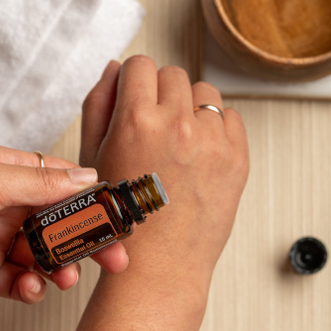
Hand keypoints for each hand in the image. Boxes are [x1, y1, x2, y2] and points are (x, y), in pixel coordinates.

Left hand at [0, 141, 128, 302]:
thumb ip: (40, 184)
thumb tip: (86, 177)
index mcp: (12, 174)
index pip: (66, 186)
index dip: (95, 203)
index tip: (119, 220)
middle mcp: (8, 206)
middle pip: (62, 226)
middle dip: (89, 242)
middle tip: (113, 260)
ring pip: (45, 258)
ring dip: (61, 269)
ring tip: (64, 277)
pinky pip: (18, 284)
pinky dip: (31, 290)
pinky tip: (30, 289)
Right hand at [81, 56, 248, 295]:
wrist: (160, 264)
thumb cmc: (122, 220)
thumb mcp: (93, 161)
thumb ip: (97, 106)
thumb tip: (114, 68)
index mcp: (135, 122)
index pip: (139, 65)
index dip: (133, 81)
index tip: (134, 98)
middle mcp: (177, 125)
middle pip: (172, 74)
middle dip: (160, 94)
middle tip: (153, 130)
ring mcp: (212, 141)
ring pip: (204, 92)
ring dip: (189, 108)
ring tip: (177, 145)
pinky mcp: (238, 158)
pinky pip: (230, 117)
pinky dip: (215, 128)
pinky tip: (197, 156)